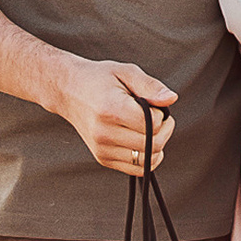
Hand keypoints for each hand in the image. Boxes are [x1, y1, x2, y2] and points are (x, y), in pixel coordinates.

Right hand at [57, 59, 177, 173]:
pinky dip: (147, 157)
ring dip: (157, 144)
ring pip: (148, 159)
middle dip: (164, 129)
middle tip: (156, 115)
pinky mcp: (102, 158)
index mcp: (111, 109)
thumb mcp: (125, 72)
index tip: (153, 104)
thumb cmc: (100, 79)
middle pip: (153, 144)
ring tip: (147, 127)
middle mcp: (104, 133)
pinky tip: (142, 140)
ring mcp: (102, 149)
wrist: (68, 91)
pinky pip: (137, 169)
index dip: (161, 114)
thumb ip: (150, 86)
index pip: (153, 124)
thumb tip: (171, 99)